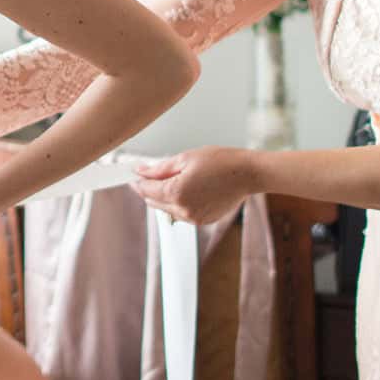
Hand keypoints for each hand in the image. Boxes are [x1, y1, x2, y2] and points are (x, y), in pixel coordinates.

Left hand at [128, 148, 260, 224]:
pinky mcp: (202, 221)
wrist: (247, 174)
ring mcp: (193, 218)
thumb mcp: (186, 158)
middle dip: (149, 189)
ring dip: (164, 197)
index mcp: (176, 192)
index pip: (146, 189)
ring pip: (167, 209)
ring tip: (176, 178)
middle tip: (150, 174)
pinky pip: (182, 213)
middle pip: (153, 202)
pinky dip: (179, 203)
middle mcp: (183, 210)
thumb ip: (159, 169)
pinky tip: (189, 189)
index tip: (131, 175)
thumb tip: (141, 172)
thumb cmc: (221, 162)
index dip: (137, 181)